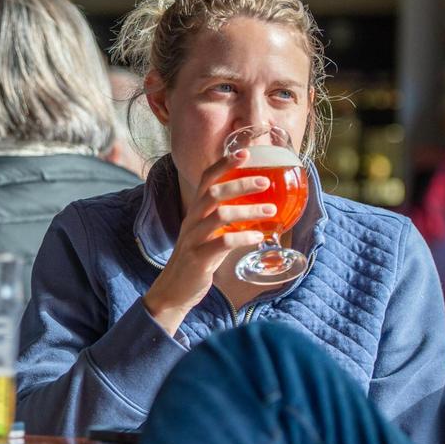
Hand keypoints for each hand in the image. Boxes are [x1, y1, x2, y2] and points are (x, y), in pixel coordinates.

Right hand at [142, 149, 272, 334]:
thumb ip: (224, 220)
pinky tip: (259, 238)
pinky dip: (243, 238)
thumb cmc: (196, 260)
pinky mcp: (198, 259)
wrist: (174, 291)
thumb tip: (255, 208)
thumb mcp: (207, 233)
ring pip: (219, 215)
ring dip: (247, 211)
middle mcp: (191, 220)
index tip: (245, 152)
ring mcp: (193, 239)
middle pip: (212, 192)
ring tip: (271, 211)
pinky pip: (222, 243)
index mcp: (194, 212)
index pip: (205, 179)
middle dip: (239, 183)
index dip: (224, 164)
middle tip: (265, 181)